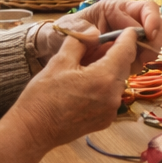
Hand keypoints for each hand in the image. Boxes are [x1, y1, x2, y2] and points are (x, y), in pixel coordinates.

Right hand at [9, 29, 140, 150]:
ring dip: (110, 70)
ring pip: (118, 81)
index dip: (129, 37)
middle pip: (124, 66)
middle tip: (103, 45)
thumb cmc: (42, 96)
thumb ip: (80, 42)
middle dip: (117, 53)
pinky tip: (87, 84)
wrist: (32, 131)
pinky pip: (111, 96)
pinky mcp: (106, 120)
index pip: (127, 50)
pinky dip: (104, 86)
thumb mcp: (59, 61)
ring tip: (89, 65)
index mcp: (104, 77)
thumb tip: (94, 31)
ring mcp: (112, 110)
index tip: (128, 30)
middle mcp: (114, 95)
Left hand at [36, 0, 161, 64]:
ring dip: (146, 55)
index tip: (149, 36)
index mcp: (117, 7)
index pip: (146, 9)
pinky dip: (137, 64)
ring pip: (153, 43)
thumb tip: (97, 35)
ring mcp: (131, 37)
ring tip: (129, 64)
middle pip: (157, 25)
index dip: (152, 21)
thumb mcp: (71, 28)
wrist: (57, 48)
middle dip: (154, 41)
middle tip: (145, 57)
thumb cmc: (65, 31)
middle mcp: (128, 19)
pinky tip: (124, 69)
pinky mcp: (129, 52)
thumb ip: (83, 31)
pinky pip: (143, 58)